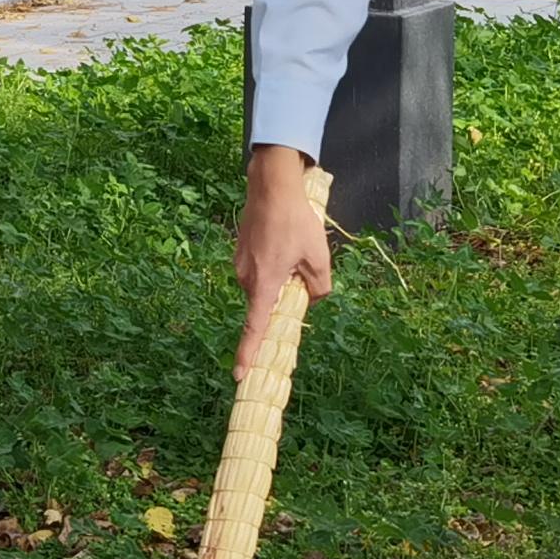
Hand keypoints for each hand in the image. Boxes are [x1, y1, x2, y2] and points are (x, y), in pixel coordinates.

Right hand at [230, 143, 333, 377]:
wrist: (271, 184)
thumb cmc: (295, 221)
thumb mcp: (319, 256)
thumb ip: (320, 286)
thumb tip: (313, 298)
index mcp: (265, 284)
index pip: (255, 327)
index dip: (248, 352)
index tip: (239, 374)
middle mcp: (247, 277)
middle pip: (266, 301)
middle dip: (284, 296)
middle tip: (304, 269)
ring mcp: (240, 263)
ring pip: (264, 283)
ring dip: (280, 276)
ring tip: (294, 246)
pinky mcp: (240, 250)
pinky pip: (259, 268)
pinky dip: (273, 262)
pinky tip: (283, 239)